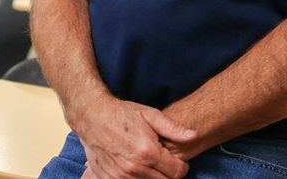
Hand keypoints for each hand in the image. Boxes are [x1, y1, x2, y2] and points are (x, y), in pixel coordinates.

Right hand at [73, 94, 195, 178]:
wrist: (92, 117)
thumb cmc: (123, 114)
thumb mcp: (150, 115)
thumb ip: (173, 128)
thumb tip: (193, 136)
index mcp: (148, 152)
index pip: (177, 172)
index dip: (181, 166)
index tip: (177, 160)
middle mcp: (135, 168)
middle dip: (168, 172)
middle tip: (163, 160)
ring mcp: (121, 176)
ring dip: (153, 176)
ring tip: (149, 162)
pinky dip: (137, 178)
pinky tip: (136, 167)